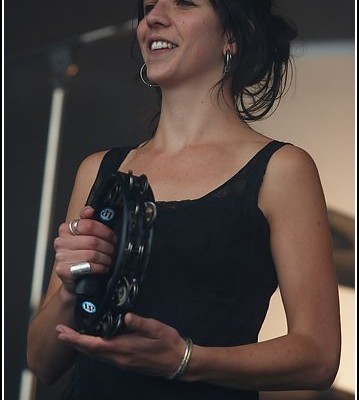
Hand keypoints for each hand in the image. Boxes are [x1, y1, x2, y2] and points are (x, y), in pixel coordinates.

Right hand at [53, 206, 116, 293]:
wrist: (75, 279)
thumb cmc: (83, 255)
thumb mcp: (87, 236)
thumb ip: (89, 221)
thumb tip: (89, 210)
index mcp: (66, 229)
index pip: (88, 224)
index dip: (105, 231)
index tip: (112, 237)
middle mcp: (61, 242)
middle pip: (93, 241)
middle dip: (108, 247)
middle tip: (112, 250)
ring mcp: (61, 256)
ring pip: (92, 254)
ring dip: (105, 258)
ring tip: (108, 260)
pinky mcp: (63, 270)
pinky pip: (88, 267)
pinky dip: (100, 268)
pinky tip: (102, 268)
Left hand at [56, 313, 186, 377]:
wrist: (178, 362)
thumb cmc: (169, 344)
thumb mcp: (157, 329)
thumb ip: (140, 322)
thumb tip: (126, 315)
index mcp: (124, 348)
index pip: (94, 344)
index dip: (76, 338)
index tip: (64, 332)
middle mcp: (119, 358)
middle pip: (90, 351)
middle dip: (73, 342)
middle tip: (60, 332)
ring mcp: (122, 362)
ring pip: (95, 355)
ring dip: (81, 346)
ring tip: (71, 337)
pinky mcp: (125, 362)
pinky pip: (103, 357)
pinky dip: (92, 349)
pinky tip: (92, 343)